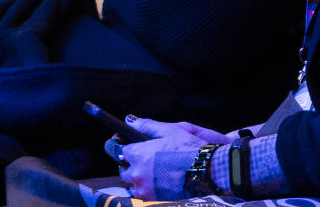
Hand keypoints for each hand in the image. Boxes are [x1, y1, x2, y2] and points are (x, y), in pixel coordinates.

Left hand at [110, 117, 229, 198]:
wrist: (204, 171)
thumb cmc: (187, 148)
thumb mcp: (169, 130)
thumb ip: (146, 125)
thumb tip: (129, 120)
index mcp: (137, 152)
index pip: (115, 148)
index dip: (118, 145)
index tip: (120, 143)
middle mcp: (136, 172)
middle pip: (122, 167)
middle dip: (129, 162)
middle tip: (143, 158)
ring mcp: (143, 187)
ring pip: (130, 182)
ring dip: (136, 177)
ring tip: (152, 171)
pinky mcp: (151, 198)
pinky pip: (139, 193)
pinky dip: (144, 188)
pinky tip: (157, 181)